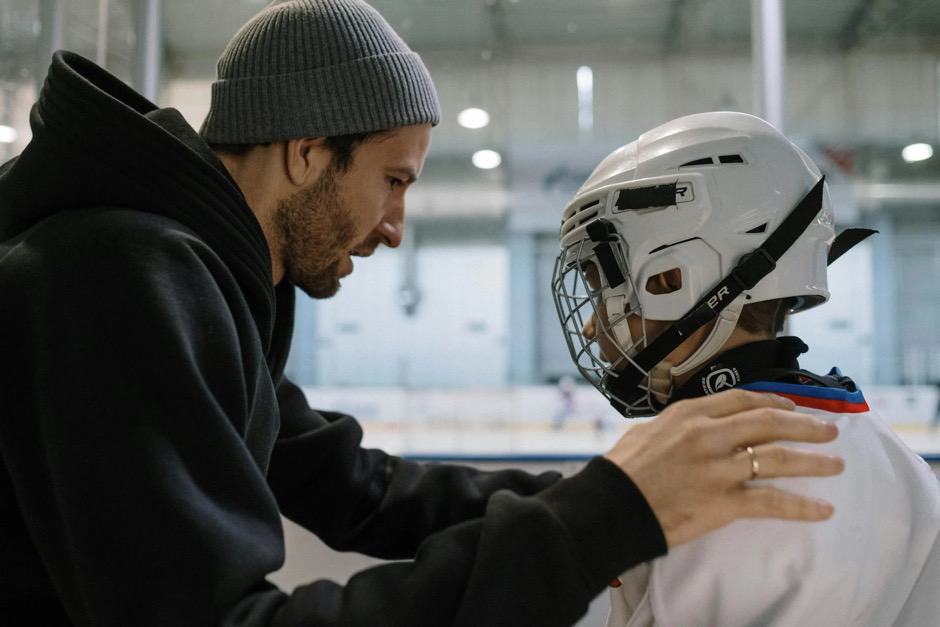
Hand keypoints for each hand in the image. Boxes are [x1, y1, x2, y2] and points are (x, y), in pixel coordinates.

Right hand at [603, 389, 843, 547]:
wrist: (611, 506)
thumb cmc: (622, 471)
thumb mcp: (645, 432)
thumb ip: (675, 426)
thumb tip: (692, 426)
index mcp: (689, 415)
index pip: (741, 400)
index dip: (772, 402)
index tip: (791, 407)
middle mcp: (709, 436)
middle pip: (769, 422)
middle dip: (805, 425)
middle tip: (828, 430)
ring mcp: (718, 468)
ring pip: (778, 458)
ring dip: (813, 461)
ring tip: (836, 464)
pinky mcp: (723, 502)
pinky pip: (771, 502)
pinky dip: (801, 506)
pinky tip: (823, 509)